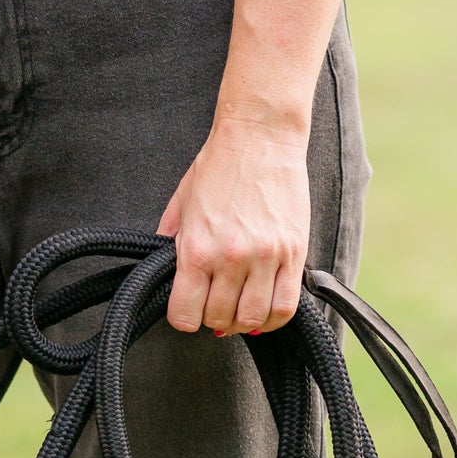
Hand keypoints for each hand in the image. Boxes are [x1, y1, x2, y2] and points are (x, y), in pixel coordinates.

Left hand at [158, 113, 309, 336]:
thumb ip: (170, 239)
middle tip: (214, 301)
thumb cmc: (219, 164)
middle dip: (212, 317)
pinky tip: (264, 310)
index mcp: (197, 247)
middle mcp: (230, 257)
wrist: (258, 136)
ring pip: (253, 319)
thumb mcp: (182, 200)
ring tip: (238, 306)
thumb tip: (163, 271)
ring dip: (243, 321)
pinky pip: (286, 306)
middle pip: (220, 319)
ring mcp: (265, 257)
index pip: (185, 314)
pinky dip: (273, 318)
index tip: (187, 308)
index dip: (183, 316)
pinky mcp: (293, 253)